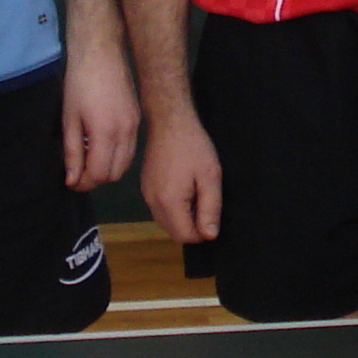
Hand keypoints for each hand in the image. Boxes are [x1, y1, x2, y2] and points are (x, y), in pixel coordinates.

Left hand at [60, 39, 140, 190]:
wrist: (102, 54)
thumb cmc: (79, 84)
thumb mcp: (69, 120)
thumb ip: (72, 152)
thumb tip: (72, 180)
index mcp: (106, 133)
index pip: (98, 174)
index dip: (83, 183)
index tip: (70, 182)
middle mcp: (126, 133)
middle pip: (115, 173)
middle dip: (96, 179)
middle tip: (78, 172)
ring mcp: (135, 126)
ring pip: (125, 164)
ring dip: (108, 169)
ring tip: (89, 159)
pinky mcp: (138, 119)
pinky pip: (130, 150)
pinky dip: (117, 156)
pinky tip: (101, 145)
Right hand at [137, 110, 222, 244]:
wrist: (169, 122)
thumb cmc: (193, 146)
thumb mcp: (210, 176)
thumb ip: (210, 208)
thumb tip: (210, 236)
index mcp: (169, 202)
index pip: (184, 236)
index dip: (202, 233)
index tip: (213, 216)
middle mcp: (152, 202)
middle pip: (173, 232)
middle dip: (192, 227)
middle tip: (206, 204)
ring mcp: (146, 195)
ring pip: (165, 222)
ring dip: (182, 218)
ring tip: (197, 194)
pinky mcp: (145, 187)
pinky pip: (159, 209)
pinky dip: (173, 208)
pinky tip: (185, 189)